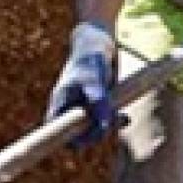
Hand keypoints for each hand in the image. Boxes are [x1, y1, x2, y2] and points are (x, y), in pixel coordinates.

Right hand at [47, 23, 115, 146]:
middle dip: (95, 134)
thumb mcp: (94, 79)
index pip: (56, 132)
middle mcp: (70, 108)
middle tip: (111, 125)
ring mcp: (84, 108)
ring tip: (123, 119)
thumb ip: (98, 102)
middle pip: (78, 135)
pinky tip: (126, 118)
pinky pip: (105, 120)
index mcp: (60, 103)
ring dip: (108, 128)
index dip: (70, 140)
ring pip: (94, 129)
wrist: (100, 42)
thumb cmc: (91, 58)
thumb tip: (103, 128)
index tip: (88, 139)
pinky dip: (115, 120)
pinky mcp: (98, 105)